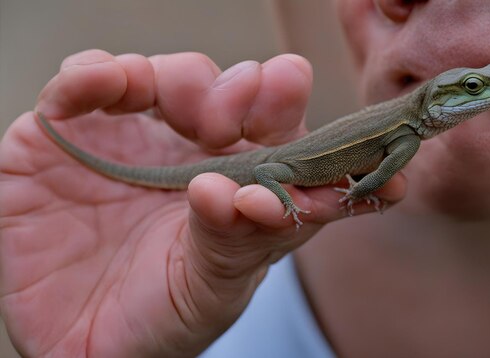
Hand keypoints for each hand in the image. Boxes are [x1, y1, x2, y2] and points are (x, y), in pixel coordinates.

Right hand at [0, 50, 405, 355]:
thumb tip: (240, 194)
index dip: (301, 121)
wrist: (71, 345)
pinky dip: (94, 73)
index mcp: (242, 188)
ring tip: (180, 102)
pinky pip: (84, 83)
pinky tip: (103, 84)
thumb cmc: (154, 321)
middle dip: (249, 92)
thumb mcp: (208, 290)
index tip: (319, 112)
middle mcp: (196, 156)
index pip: (284, 141)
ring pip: (168, 79)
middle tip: (263, 95)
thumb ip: (236, 243)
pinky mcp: (69, 133)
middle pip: (232, 98)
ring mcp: (135, 139)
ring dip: (182, 78)